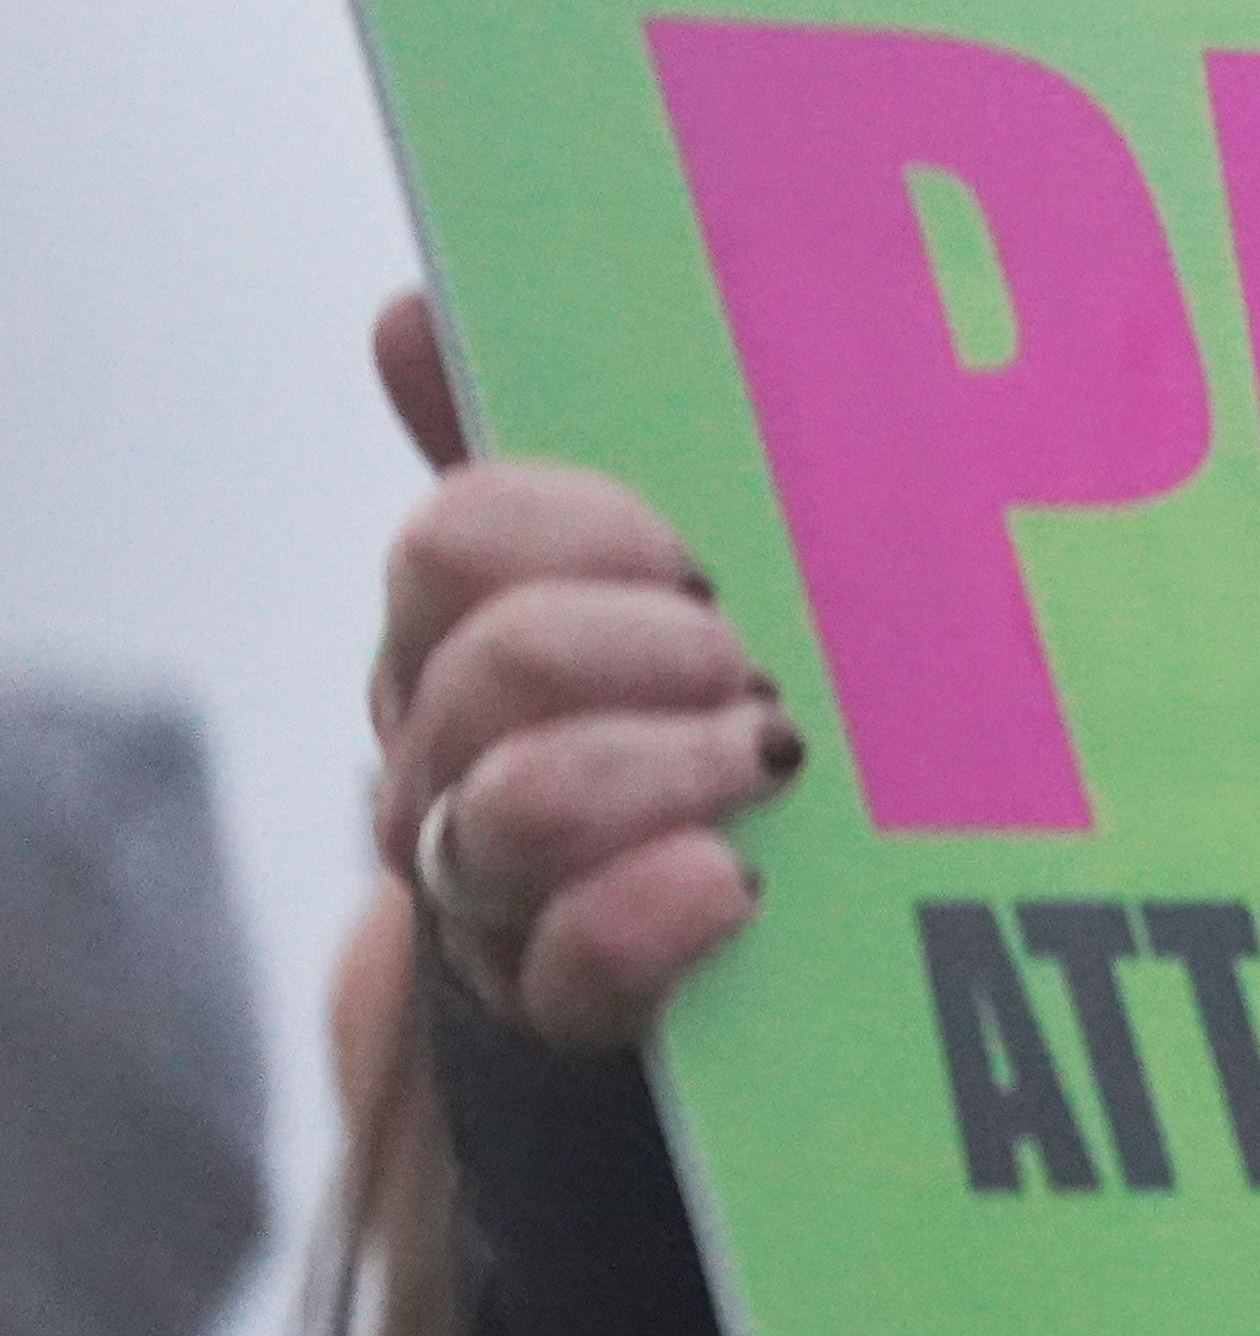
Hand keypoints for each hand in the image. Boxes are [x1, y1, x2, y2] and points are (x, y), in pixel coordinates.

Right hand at [369, 304, 799, 1051]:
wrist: (659, 1010)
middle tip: (754, 671)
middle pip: (499, 663)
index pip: (462, 540)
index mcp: (463, 643)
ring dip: (668, 771)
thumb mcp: (630, 603)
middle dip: (648, 651)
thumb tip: (411, 310)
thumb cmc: (661, 765)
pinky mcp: (557, 1025)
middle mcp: (451, 765)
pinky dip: (656, 917)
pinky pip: (575, 966)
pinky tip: (735, 884)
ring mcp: (495, 898)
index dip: (584, 532)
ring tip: (771, 763)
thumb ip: (549, 476)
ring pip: (521, 810)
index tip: (695, 557)